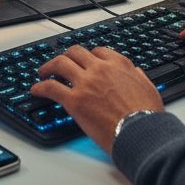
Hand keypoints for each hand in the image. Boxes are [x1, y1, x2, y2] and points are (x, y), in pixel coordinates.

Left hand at [31, 46, 163, 153]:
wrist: (141, 132)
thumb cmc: (148, 115)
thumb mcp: (149, 88)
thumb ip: (138, 76)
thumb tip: (135, 72)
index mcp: (119, 64)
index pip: (97, 51)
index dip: (88, 56)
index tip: (83, 62)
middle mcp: (100, 69)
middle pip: (75, 52)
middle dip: (66, 56)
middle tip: (60, 63)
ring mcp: (85, 83)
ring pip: (60, 64)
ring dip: (48, 66)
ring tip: (43, 72)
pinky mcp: (75, 101)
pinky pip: (51, 88)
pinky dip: (40, 87)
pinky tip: (36, 90)